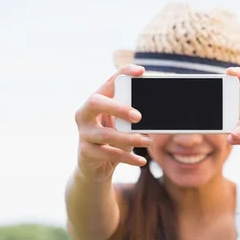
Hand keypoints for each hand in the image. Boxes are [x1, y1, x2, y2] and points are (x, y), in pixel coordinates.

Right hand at [74, 64, 151, 181]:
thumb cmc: (112, 141)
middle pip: (96, 102)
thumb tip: (155, 113)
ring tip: (148, 141)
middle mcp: (85, 114)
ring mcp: (84, 133)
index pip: (109, 82)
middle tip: (139, 117)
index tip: (141, 71)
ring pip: (106, 134)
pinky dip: (128, 157)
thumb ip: (132, 118)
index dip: (123, 73)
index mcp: (95, 102)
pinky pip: (109, 154)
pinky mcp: (86, 152)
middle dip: (118, 107)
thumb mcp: (122, 127)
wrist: (95, 168)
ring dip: (130, 138)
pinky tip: (141, 160)